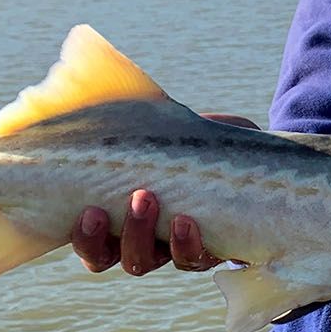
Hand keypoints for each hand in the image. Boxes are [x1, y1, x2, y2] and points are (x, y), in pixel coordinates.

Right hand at [70, 114, 257, 276]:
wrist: (248, 157)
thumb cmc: (191, 140)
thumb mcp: (159, 127)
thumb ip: (130, 115)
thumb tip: (92, 69)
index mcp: (116, 214)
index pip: (88, 240)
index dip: (82, 236)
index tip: (86, 210)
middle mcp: (138, 238)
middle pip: (106, 257)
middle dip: (98, 239)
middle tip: (99, 210)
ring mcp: (170, 248)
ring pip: (141, 262)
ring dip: (138, 237)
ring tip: (146, 199)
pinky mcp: (207, 249)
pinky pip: (191, 261)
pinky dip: (186, 245)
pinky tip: (187, 222)